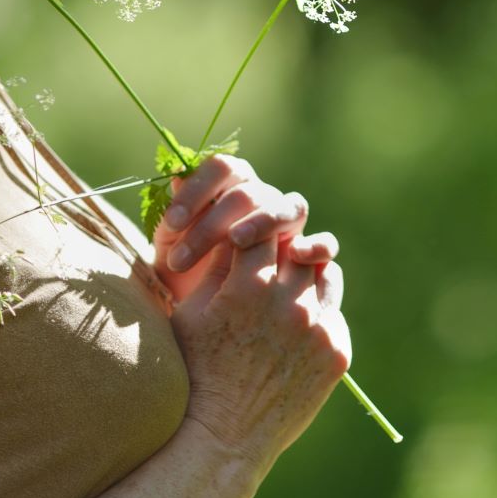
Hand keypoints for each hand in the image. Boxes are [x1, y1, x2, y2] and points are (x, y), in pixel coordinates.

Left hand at [152, 154, 337, 306]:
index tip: (172, 223)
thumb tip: (177, 179)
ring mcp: (289, 228)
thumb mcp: (170, 253)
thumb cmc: (182, 283)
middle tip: (181, 259)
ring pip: (290, 206)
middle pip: (249, 192)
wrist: (202, 328)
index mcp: (229, 189)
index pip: (223, 169)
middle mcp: (262, 201)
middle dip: (213, 223)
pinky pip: (325, 244)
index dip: (198, 189)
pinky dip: (317, 245)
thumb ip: (174, 221)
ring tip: (236, 242)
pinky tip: (296, 256)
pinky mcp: (307, 258)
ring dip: (263, 221)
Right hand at [167, 232, 351, 474]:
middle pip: (298, 247)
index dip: (254, 231)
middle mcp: (290, 302)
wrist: (226, 436)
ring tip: (287, 289)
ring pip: (325, 272)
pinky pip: (333, 312)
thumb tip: (234, 231)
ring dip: (307, 274)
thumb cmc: (196, 371)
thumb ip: (216, 267)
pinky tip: (295, 327)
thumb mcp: (191, 313)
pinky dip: (317, 313)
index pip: (263, 230)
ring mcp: (318, 327)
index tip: (247, 241)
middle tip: (268, 264)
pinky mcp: (337, 351)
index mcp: (249, 286)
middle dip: (282, 252)